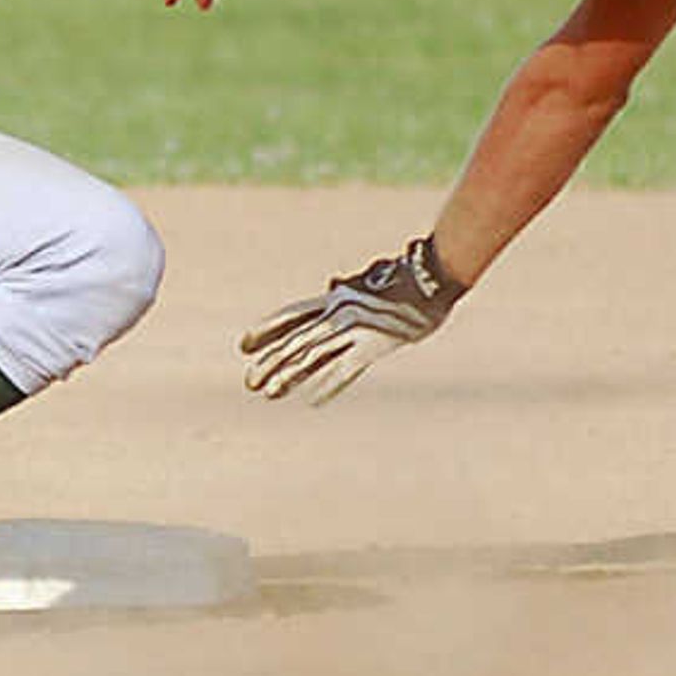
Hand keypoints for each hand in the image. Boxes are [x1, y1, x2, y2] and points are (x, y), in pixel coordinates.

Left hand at [240, 235, 469, 403]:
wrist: (432, 273)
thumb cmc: (407, 276)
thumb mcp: (371, 278)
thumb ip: (348, 285)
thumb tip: (331, 282)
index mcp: (336, 299)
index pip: (291, 316)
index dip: (267, 330)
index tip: (243, 345)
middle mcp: (338, 313)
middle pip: (296, 340)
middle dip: (270, 362)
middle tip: (248, 382)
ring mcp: (354, 328)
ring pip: (313, 355)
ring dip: (289, 376)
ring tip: (266, 393)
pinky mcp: (374, 344)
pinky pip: (347, 368)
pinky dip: (329, 385)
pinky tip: (312, 402)